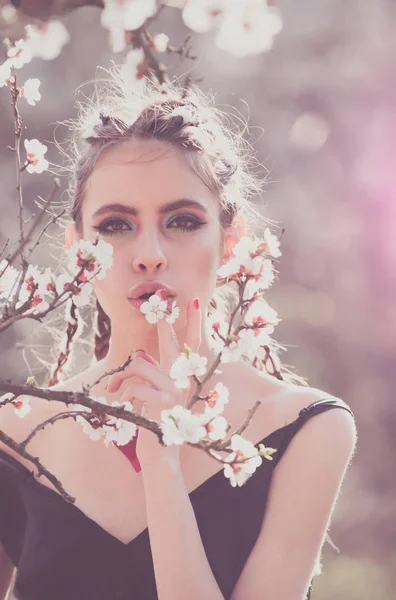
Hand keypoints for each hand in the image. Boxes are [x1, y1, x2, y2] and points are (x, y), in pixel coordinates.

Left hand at [106, 293, 201, 470]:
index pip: (189, 346)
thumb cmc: (155, 427)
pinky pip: (134, 385)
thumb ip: (151, 376)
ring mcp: (175, 390)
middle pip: (175, 344)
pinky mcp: (163, 400)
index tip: (191, 302)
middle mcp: (182, 381)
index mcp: (181, 378)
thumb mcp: (153, 398)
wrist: (161, 459)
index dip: (191, 323)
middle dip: (168, 325)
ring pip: (139, 365)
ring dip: (120, 377)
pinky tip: (124, 406)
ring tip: (113, 391)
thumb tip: (139, 356)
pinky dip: (122, 394)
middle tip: (165, 305)